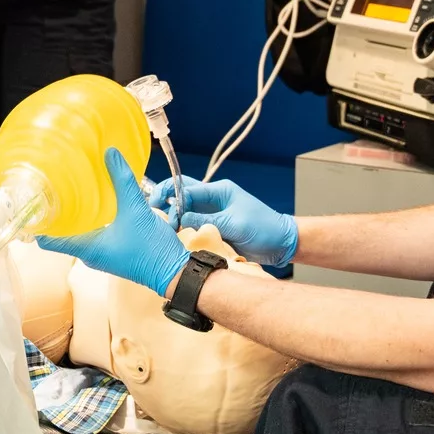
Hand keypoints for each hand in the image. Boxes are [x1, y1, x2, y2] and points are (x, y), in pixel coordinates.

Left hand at [38, 149, 190, 297]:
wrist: (174, 271)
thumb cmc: (151, 248)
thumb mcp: (136, 210)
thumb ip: (122, 181)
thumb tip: (110, 153)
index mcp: (85, 248)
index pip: (48, 240)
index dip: (37, 224)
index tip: (31, 203)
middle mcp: (88, 253)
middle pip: (61, 234)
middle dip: (56, 213)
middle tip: (51, 188)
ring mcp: (100, 253)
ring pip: (77, 233)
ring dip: (74, 216)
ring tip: (70, 191)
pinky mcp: (112, 250)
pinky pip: (92, 233)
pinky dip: (89, 219)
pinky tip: (96, 202)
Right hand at [148, 176, 298, 264]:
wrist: (281, 244)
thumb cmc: (264, 228)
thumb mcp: (234, 223)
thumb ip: (206, 220)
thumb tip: (180, 219)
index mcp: (219, 191)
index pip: (188, 190)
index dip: (173, 200)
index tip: (164, 214)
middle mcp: (213, 200)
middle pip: (182, 193)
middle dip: (165, 199)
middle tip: (151, 210)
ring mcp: (213, 213)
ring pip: (185, 210)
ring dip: (172, 215)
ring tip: (159, 225)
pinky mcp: (214, 227)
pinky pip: (193, 225)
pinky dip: (182, 228)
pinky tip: (172, 235)